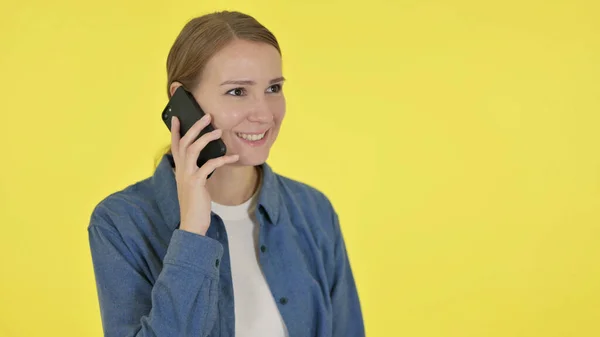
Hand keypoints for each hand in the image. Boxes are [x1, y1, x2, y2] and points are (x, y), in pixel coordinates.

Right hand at [170, 115, 238, 234]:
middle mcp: (181, 170)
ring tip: (219, 131)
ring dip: (206, 138)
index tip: (178, 117)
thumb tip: (208, 159)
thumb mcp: (194, 184)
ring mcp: (187, 176)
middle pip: (184, 142)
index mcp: (179, 169)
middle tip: (207, 116)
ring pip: (193, 149)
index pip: (175, 146)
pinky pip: (209, 165)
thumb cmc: (195, 204)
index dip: (176, 131)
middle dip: (195, 127)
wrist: (192, 223)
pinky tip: (234, 156)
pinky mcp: (196, 182)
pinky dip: (222, 159)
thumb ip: (196, 171)